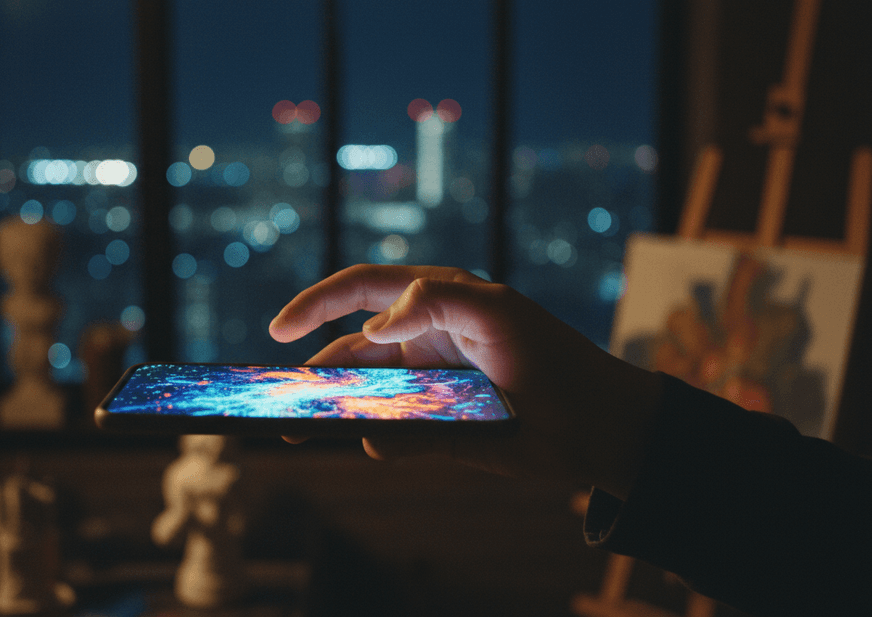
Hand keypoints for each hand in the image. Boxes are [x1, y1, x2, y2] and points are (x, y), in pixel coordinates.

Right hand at [268, 264, 663, 498]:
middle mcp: (426, 336)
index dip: (317, 303)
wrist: (605, 427)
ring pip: (367, 392)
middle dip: (313, 368)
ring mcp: (431, 381)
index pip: (362, 289)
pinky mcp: (441, 423)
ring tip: (299, 428)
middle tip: (277, 397)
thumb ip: (436, 303)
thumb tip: (371, 327)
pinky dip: (374, 435)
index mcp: (436, 298)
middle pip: (351, 346)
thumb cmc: (555, 358)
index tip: (280, 330)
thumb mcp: (499, 315)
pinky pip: (393, 429)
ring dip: (334, 408)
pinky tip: (368, 441)